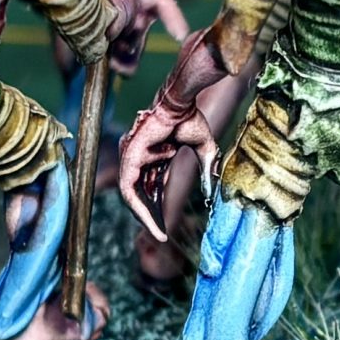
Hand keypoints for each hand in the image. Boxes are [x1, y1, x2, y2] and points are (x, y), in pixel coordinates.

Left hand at [116, 94, 216, 243]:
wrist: (181, 103)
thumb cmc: (190, 118)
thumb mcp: (204, 148)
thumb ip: (206, 169)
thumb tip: (211, 192)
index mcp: (156, 155)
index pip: (153, 187)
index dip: (158, 206)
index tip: (165, 225)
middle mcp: (142, 158)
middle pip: (142, 193)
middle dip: (151, 215)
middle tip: (161, 235)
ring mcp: (132, 158)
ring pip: (133, 195)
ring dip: (144, 216)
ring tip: (158, 233)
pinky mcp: (128, 158)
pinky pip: (128, 189)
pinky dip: (138, 206)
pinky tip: (151, 220)